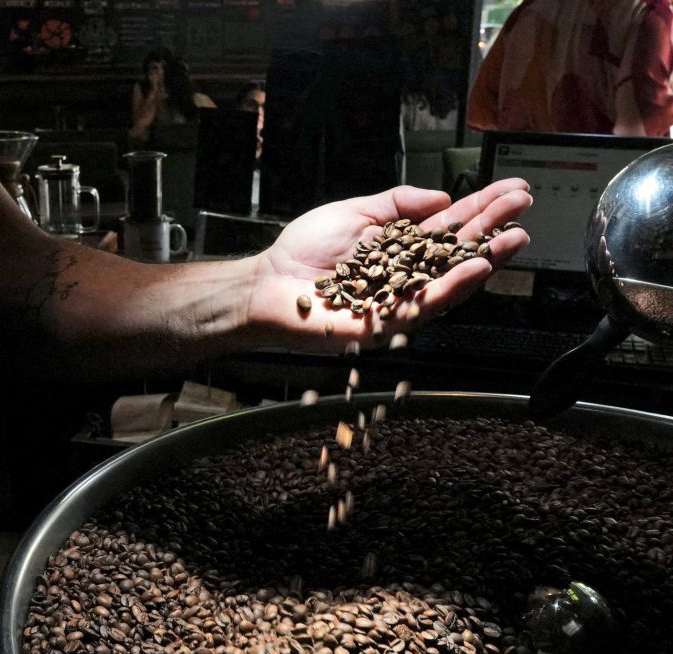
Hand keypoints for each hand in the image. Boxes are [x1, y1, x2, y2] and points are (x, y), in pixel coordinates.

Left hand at [248, 179, 532, 351]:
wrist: (266, 285)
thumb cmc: (301, 252)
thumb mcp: (355, 212)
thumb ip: (397, 203)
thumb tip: (442, 198)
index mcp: (399, 248)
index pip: (448, 226)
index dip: (481, 209)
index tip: (512, 190)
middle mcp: (405, 275)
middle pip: (457, 252)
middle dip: (493, 229)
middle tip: (525, 207)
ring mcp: (399, 301)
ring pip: (451, 281)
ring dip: (485, 258)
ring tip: (515, 237)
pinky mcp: (387, 325)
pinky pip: (426, 306)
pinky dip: (453, 287)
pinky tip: (477, 267)